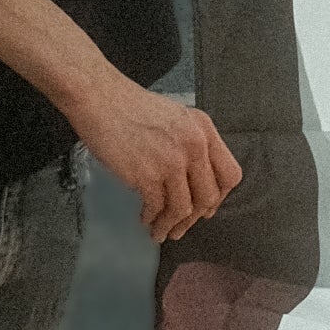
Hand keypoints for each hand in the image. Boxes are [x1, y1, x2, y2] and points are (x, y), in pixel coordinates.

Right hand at [73, 71, 240, 241]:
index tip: (207, 208)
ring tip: (161, 231)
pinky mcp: (147, 174)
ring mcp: (172, 161)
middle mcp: (194, 145)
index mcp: (204, 129)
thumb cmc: (131, 107)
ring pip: (184, 208)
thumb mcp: (176, 117)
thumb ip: (192, 143)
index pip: (229, 174)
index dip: (219, 196)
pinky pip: (157, 207)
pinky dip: (152, 219)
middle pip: (209, 196)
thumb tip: (196, 180)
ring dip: (172, 225)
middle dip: (194, 218)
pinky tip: (146, 219)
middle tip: (182, 228)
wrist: (99, 99)